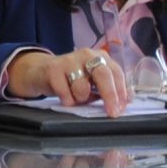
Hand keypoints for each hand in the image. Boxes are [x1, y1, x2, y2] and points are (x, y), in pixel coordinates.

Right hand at [16, 47, 130, 116]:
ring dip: (80, 99)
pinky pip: (65, 93)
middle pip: (103, 75)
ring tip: (75, 96)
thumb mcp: (91, 81)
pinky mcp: (53, 69)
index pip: (116, 73)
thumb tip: (126, 101)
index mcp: (100, 57)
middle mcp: (86, 55)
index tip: (122, 108)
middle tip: (112, 112)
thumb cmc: (70, 79)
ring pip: (82, 88)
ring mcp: (69, 60)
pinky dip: (66, 100)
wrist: (40, 71)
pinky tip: (64, 96)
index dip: (121, 92)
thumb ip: (107, 88)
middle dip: (110, 96)